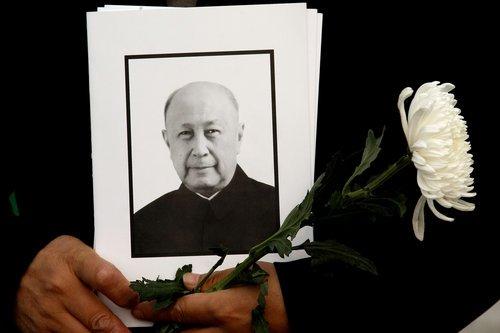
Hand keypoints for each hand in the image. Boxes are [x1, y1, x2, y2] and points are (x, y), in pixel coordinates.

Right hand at [15, 235, 137, 331]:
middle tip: (130, 332)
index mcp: (74, 262)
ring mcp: (49, 313)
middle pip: (98, 318)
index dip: (125, 294)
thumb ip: (105, 269)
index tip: (136, 302)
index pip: (105, 278)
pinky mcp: (39, 331)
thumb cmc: (55, 259)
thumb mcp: (80, 251)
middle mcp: (60, 289)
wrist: (16, 268)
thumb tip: (130, 294)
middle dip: (118, 330)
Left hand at [132, 261, 288, 332]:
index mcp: (225, 308)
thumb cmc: (277, 286)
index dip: (158, 309)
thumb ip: (212, 282)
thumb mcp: (242, 274)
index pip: (181, 309)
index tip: (142, 307)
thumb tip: (187, 283)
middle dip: (165, 327)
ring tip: (174, 324)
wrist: (302, 305)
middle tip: (151, 318)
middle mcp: (225, 331)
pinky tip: (200, 328)